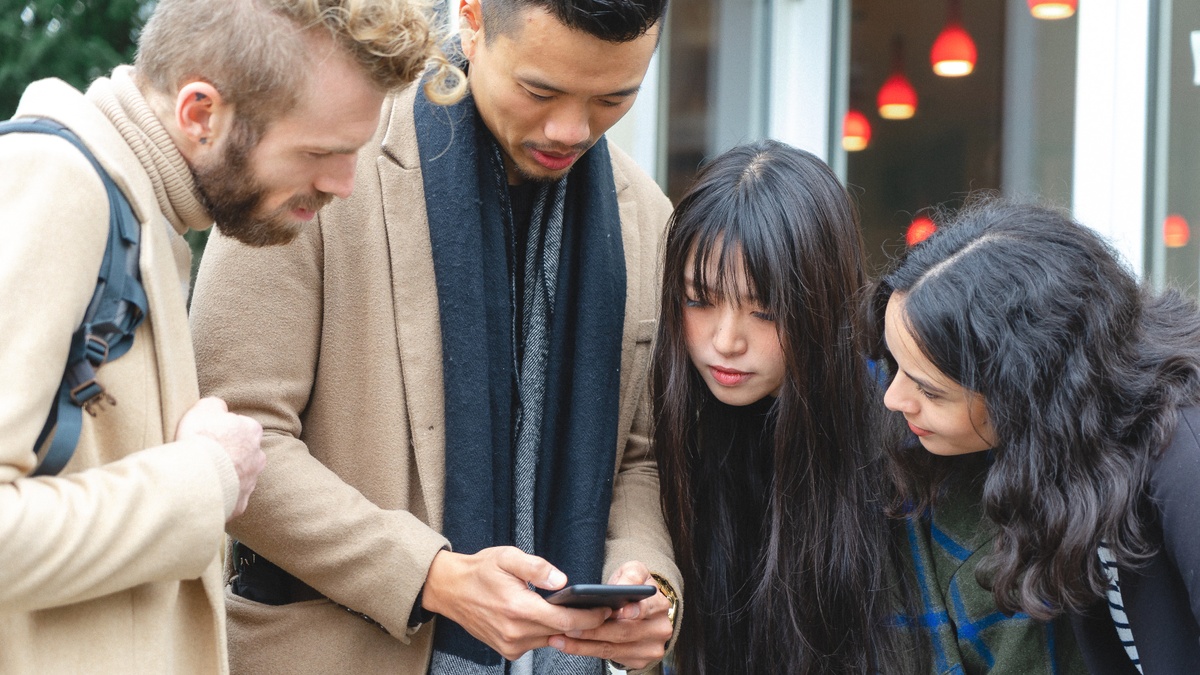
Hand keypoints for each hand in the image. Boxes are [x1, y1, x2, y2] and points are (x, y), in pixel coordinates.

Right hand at [175, 396, 264, 519]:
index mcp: (252, 431)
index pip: (242, 428)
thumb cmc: (200, 439)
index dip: (223, 432)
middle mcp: (258, 457)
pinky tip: (206, 494)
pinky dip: (221, 497)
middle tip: (206, 457)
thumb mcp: (204, 408)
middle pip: (244, 453)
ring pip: (240, 477)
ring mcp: (251, 481)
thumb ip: (216, 405)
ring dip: (226, 476)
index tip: (209, 436)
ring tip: (204, 477)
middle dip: (229, 455)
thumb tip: (219, 408)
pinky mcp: (240, 503)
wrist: (196, 477)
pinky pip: (232, 499)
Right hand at [421, 547, 611, 660]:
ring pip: (551, 639)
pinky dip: (546, 632)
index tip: (606, 609)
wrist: (450, 590)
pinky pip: (536, 643)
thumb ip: (537, 568)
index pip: (565, 620)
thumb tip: (563, 581)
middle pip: (562, 633)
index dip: (590, 617)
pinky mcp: (507, 651)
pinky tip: (548, 617)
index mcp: (519, 608)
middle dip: (583, 623)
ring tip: (578, 611)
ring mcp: (510, 645)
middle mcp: (515, 632)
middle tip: (602, 610)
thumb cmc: (481, 570)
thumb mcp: (508, 557)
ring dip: (565, 628)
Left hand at [546, 561, 673, 670]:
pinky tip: (568, 645)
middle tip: (569, 625)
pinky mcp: (639, 661)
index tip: (616, 612)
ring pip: (613, 648)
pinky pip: (608, 657)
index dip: (633, 611)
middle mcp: (660, 629)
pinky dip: (586, 651)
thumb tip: (620, 588)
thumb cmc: (634, 587)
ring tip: (560, 638)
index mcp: (659, 605)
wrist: (643, 608)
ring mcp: (650, 648)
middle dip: (594, 630)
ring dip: (583, 644)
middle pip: (624, 632)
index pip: (647, 608)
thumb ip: (630, 576)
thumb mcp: (634, 572)